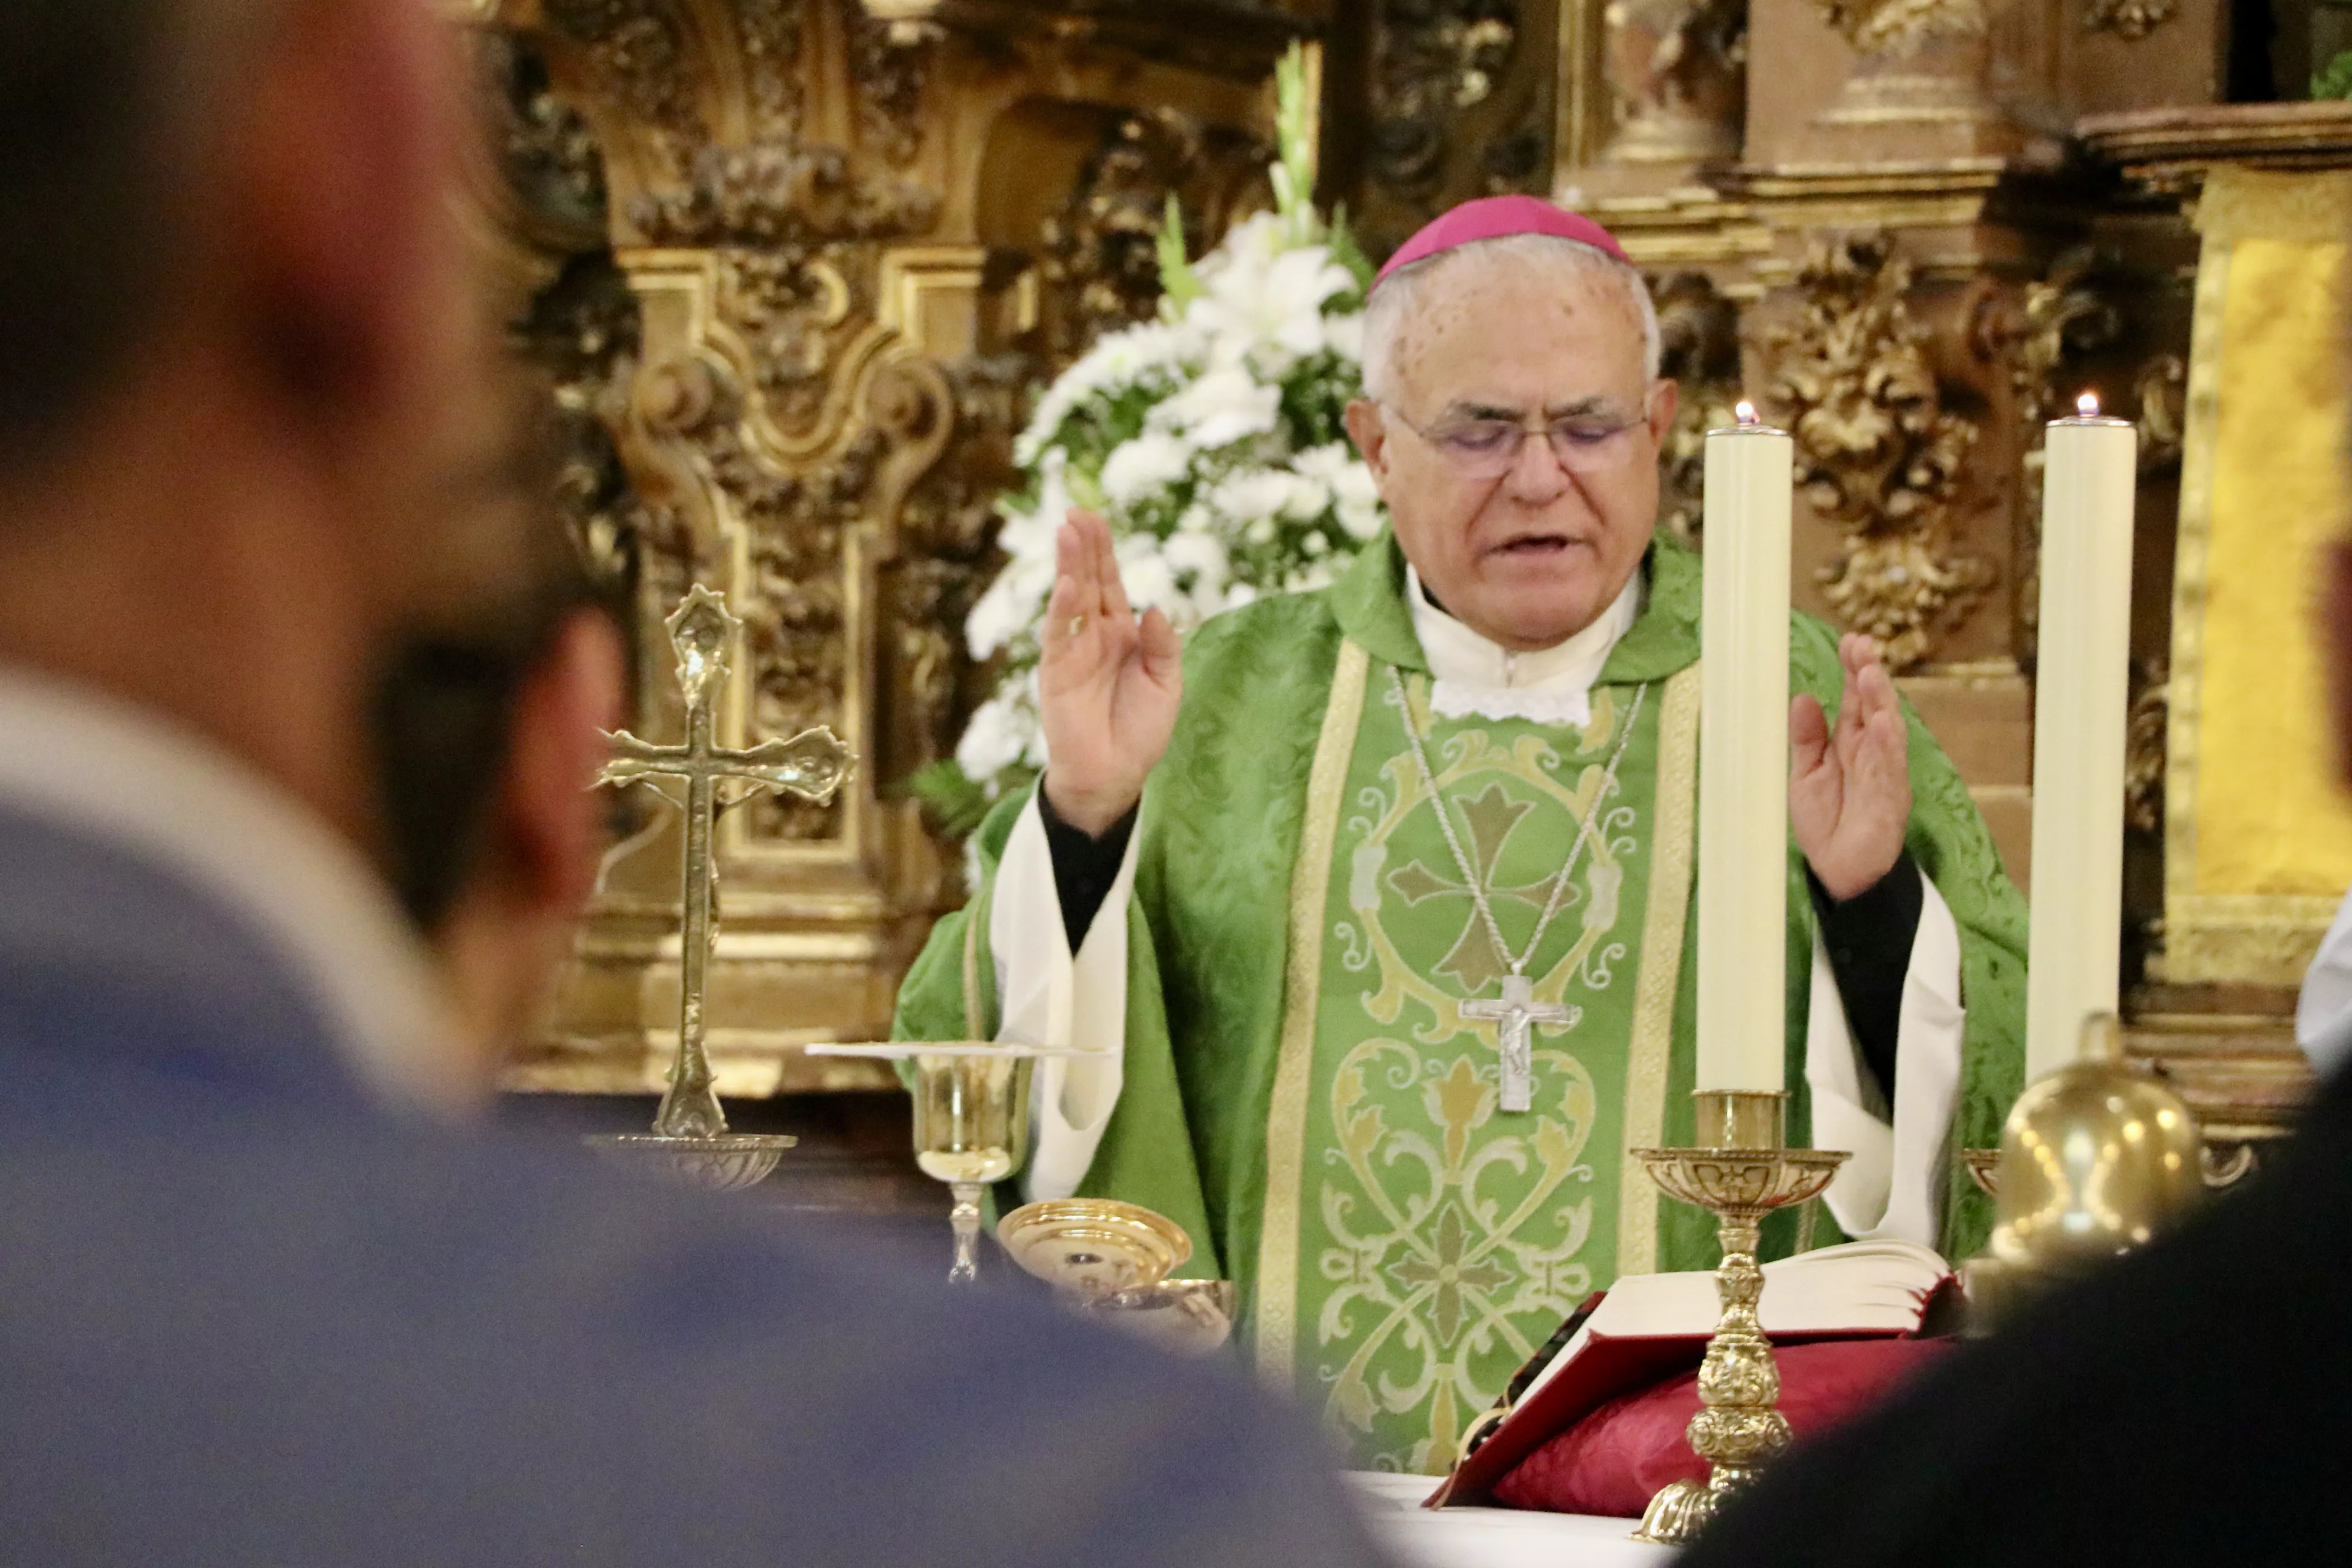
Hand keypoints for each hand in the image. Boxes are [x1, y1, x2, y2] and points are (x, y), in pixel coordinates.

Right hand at [1039, 510, 1182, 834]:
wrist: (1115, 775)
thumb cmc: (1141, 731)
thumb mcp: (1167, 685)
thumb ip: (1164, 645)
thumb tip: (1153, 607)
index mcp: (1124, 634)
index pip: (1113, 583)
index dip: (1105, 551)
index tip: (1096, 517)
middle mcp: (1096, 636)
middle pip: (1090, 581)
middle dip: (1084, 546)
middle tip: (1077, 511)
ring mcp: (1074, 652)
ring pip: (1071, 600)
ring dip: (1070, 566)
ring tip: (1067, 531)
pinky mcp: (1058, 673)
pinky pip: (1060, 635)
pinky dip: (1063, 609)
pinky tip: (1068, 584)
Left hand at [1789, 633, 1912, 901]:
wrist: (1837, 870)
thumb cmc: (1825, 820)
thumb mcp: (1805, 773)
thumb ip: (1806, 738)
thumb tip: (1802, 698)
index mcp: (1849, 742)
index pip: (1855, 698)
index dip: (1854, 670)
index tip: (1850, 640)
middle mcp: (1871, 752)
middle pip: (1874, 706)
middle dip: (1869, 675)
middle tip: (1862, 645)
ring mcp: (1883, 774)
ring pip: (1887, 731)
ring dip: (1881, 702)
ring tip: (1871, 674)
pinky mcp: (1890, 800)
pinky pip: (1890, 769)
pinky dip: (1888, 746)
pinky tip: (1884, 723)